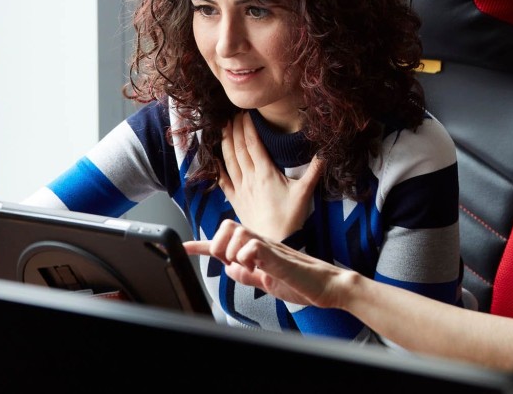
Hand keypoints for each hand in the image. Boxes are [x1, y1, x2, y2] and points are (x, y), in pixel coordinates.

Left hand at [184, 220, 345, 307]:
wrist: (329, 286)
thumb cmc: (303, 282)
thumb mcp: (267, 281)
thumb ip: (248, 274)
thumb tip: (230, 270)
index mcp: (259, 249)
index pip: (226, 240)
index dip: (201, 244)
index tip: (183, 247)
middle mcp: (263, 243)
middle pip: (227, 226)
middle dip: (218, 245)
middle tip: (229, 263)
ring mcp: (271, 248)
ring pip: (237, 233)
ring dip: (231, 251)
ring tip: (245, 265)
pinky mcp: (280, 258)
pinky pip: (254, 248)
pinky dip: (246, 257)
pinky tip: (255, 266)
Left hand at [218, 112, 324, 240]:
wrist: (275, 241)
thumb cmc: (290, 217)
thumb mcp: (305, 192)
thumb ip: (315, 170)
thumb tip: (326, 153)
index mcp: (265, 173)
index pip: (253, 144)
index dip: (248, 127)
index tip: (245, 114)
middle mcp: (250, 178)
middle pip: (239, 149)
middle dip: (235, 130)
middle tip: (233, 115)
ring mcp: (240, 189)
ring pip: (229, 161)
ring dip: (225, 143)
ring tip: (223, 128)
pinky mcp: (235, 200)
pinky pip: (223, 181)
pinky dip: (218, 168)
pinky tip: (214, 159)